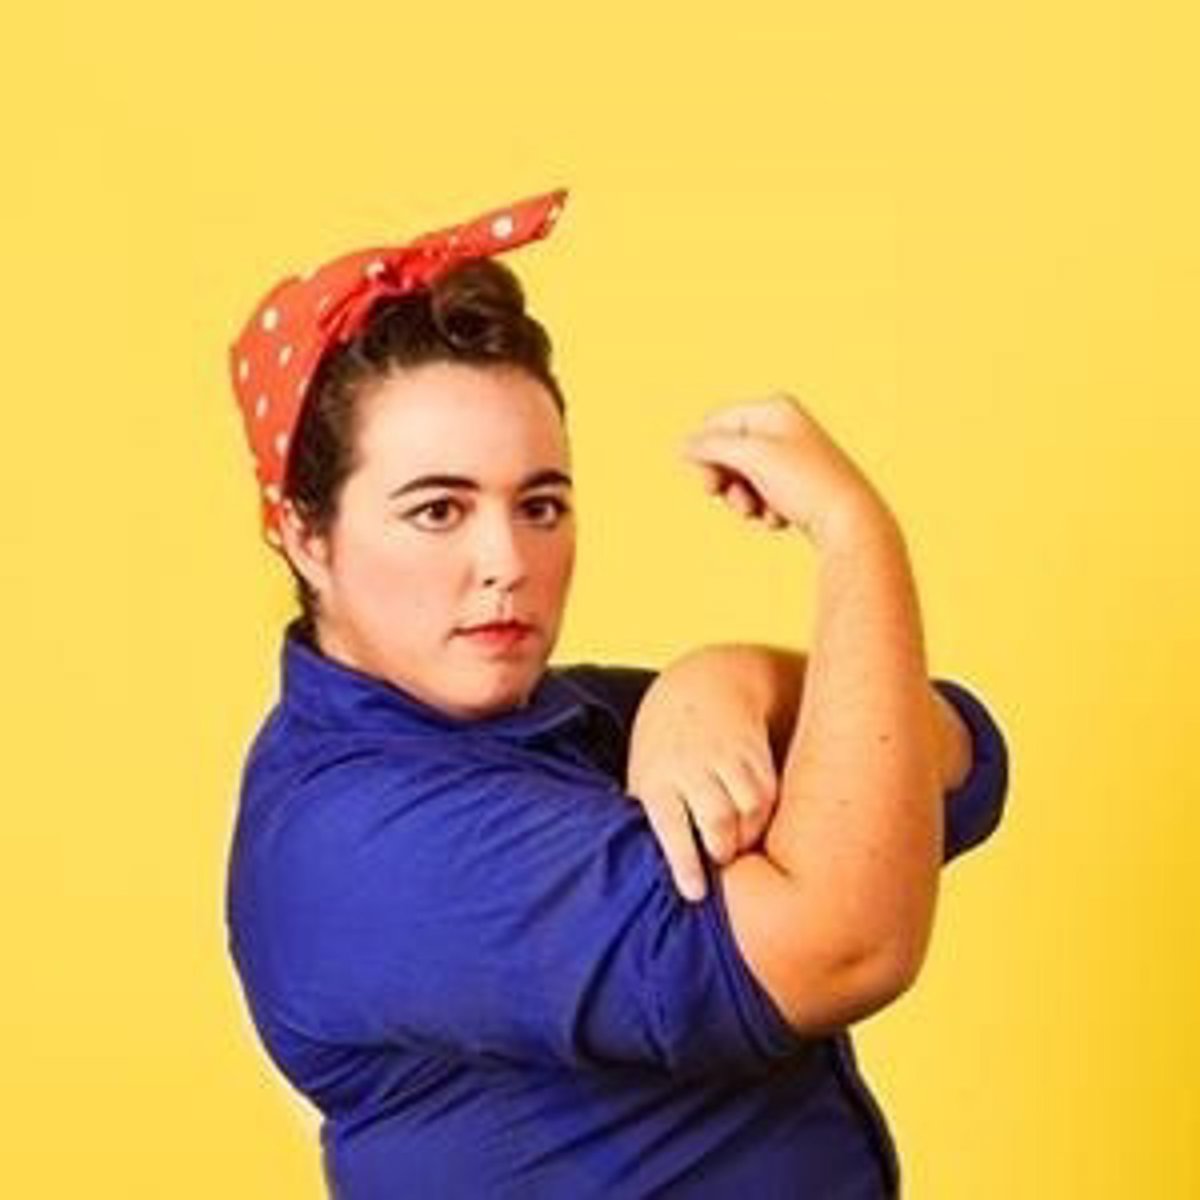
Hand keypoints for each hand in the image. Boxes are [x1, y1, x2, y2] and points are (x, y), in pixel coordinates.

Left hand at [626, 672, 778, 902]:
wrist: (703, 688)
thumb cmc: (665, 748)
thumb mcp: (645, 775)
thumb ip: (653, 817)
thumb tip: (653, 874)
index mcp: (657, 778)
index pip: (670, 824)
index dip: (684, 861)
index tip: (695, 893)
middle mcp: (691, 766)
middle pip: (718, 818)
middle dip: (723, 850)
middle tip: (722, 862)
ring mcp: (726, 757)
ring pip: (749, 808)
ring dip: (747, 835)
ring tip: (737, 842)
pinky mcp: (755, 753)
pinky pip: (769, 795)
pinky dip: (764, 816)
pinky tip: (753, 820)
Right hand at [680, 393, 891, 548]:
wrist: (850, 521)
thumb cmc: (805, 483)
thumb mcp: (752, 458)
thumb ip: (712, 447)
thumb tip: (684, 444)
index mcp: (775, 408)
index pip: (718, 423)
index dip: (704, 454)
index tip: (707, 484)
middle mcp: (785, 427)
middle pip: (728, 451)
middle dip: (725, 480)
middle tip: (727, 501)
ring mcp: (793, 458)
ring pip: (744, 478)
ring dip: (743, 500)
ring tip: (760, 513)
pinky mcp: (799, 486)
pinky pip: (764, 496)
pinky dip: (765, 510)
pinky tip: (780, 520)